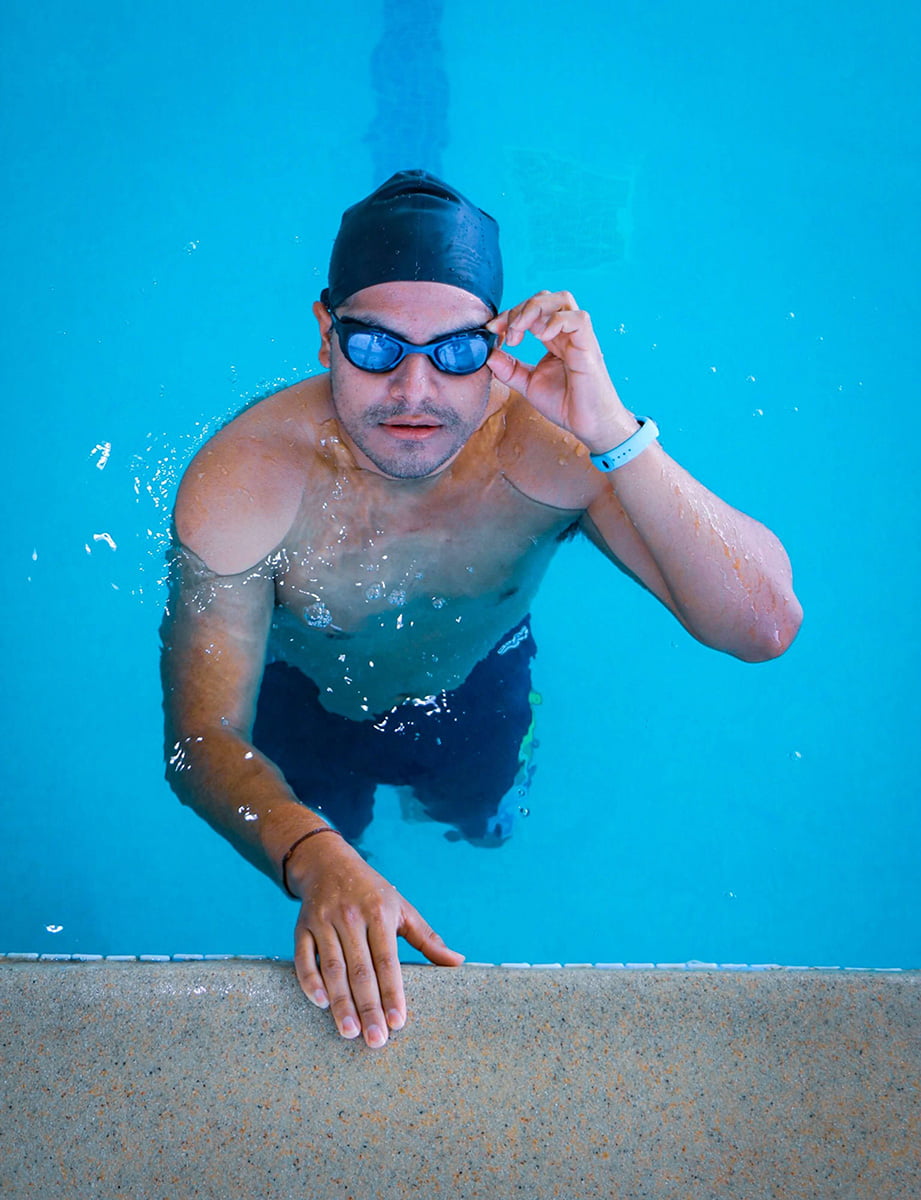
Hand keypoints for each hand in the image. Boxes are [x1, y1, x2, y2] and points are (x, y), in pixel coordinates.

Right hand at [289, 835, 463, 1047]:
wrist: (328, 863)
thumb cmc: (372, 891)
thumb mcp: (402, 908)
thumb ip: (427, 938)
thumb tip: (458, 962)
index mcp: (379, 913)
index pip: (387, 960)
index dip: (392, 992)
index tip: (398, 1022)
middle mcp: (350, 917)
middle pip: (360, 969)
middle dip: (368, 1007)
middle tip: (375, 1040)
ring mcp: (323, 922)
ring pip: (332, 968)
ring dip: (340, 1002)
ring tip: (350, 1032)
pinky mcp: (301, 927)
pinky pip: (303, 958)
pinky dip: (309, 981)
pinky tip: (320, 1004)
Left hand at [487, 290, 636, 453]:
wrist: (589, 425)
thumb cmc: (566, 404)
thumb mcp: (529, 385)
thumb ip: (509, 369)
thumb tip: (488, 354)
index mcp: (553, 338)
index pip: (531, 310)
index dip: (509, 314)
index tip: (492, 330)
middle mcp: (566, 333)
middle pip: (545, 297)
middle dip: (520, 308)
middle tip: (507, 333)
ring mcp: (579, 337)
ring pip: (562, 300)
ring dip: (535, 309)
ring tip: (521, 331)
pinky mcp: (589, 346)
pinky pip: (578, 319)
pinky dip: (556, 321)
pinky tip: (543, 337)